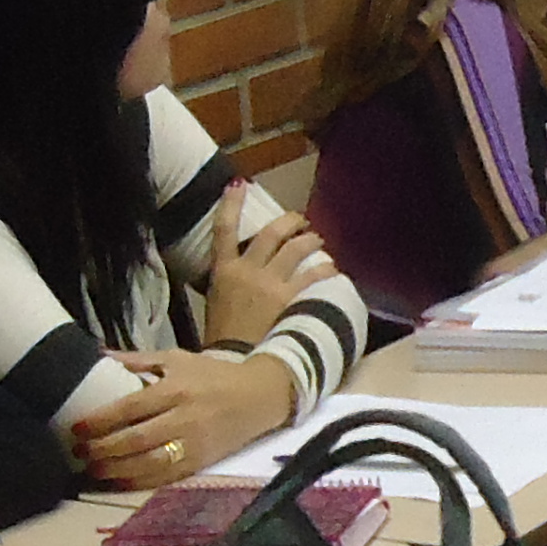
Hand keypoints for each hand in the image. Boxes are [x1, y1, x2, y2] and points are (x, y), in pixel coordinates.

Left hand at [74, 348, 295, 484]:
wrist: (259, 397)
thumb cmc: (212, 376)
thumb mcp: (177, 359)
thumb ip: (137, 360)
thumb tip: (98, 355)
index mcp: (175, 389)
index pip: (130, 408)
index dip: (100, 421)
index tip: (76, 428)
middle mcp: (184, 418)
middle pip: (136, 439)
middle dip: (103, 449)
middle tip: (78, 452)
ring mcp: (193, 444)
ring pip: (149, 463)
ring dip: (116, 470)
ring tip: (92, 469)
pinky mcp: (200, 463)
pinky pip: (164, 477)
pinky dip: (137, 482)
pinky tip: (117, 481)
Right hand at [198, 184, 337, 346]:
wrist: (231, 361)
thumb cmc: (220, 338)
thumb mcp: (214, 304)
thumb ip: (228, 286)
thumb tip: (238, 280)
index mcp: (222, 271)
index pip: (223, 229)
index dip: (231, 204)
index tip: (238, 184)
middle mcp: (246, 269)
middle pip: (270, 234)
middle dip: (288, 222)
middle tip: (299, 220)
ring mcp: (267, 282)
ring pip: (293, 249)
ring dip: (308, 240)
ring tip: (318, 238)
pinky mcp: (286, 298)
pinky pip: (310, 276)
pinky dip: (322, 268)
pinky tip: (332, 267)